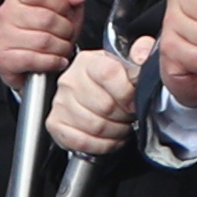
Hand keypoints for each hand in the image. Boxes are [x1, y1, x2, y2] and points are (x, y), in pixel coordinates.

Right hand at [0, 0, 86, 88]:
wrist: (33, 63)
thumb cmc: (50, 30)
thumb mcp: (68, 3)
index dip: (62, 3)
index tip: (66, 12)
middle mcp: (6, 12)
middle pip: (46, 18)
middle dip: (66, 29)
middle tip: (67, 34)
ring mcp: (2, 36)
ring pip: (43, 41)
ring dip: (61, 48)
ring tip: (62, 48)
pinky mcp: (2, 59)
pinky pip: (33, 60)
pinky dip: (52, 62)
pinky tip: (57, 61)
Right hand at [46, 40, 139, 157]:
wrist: (92, 93)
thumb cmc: (111, 80)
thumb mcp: (128, 61)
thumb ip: (141, 51)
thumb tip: (141, 55)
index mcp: (89, 61)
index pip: (108, 74)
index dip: (127, 92)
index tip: (135, 101)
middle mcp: (70, 80)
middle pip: (105, 105)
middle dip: (125, 115)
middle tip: (130, 115)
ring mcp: (60, 103)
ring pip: (95, 126)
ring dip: (116, 132)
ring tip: (122, 126)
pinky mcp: (55, 124)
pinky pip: (82, 142)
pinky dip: (102, 145)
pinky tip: (110, 138)